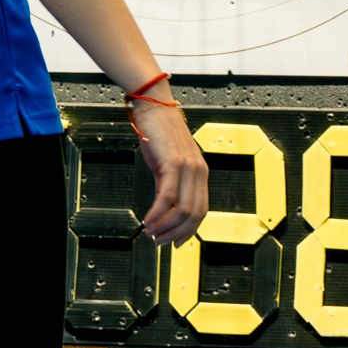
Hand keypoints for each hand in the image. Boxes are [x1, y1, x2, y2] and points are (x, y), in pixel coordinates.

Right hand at [130, 94, 210, 244]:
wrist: (153, 104)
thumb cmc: (159, 131)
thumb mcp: (167, 162)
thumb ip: (169, 184)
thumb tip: (163, 209)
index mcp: (200, 172)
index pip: (201, 210)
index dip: (189, 231)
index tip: (174, 243)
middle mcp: (198, 170)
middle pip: (194, 214)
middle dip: (176, 234)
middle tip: (159, 243)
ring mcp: (187, 166)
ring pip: (182, 209)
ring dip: (165, 227)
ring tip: (151, 234)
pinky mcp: (172, 162)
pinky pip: (166, 196)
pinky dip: (157, 213)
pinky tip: (147, 221)